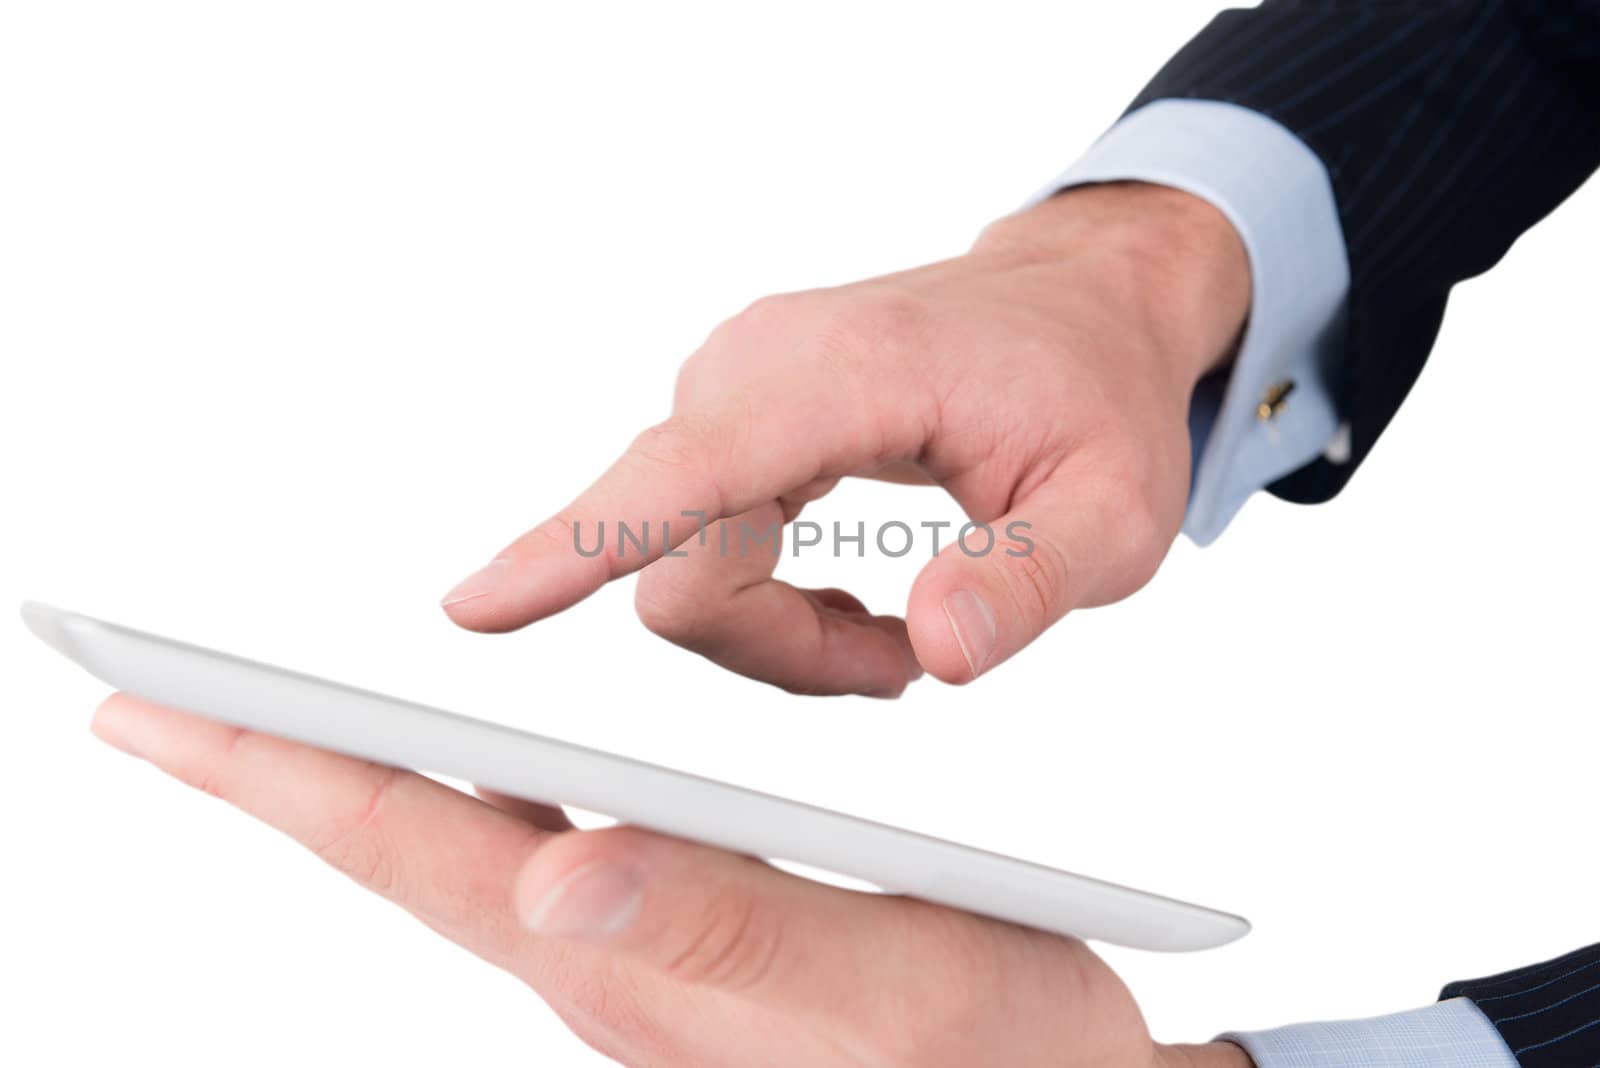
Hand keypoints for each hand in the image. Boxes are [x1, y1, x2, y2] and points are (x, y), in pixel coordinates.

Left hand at [91, 694, 1250, 1066]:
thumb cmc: (999, 1051)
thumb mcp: (889, 986)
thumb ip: (732, 936)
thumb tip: (562, 871)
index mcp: (636, 963)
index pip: (420, 853)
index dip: (286, 775)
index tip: (158, 709)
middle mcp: (606, 964)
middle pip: (404, 851)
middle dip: (276, 770)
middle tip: (156, 704)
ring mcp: (635, 962)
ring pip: (458, 854)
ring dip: (356, 781)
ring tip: (270, 724)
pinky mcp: (678, 949)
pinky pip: (533, 857)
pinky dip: (460, 799)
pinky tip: (456, 772)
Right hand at [440, 182, 1248, 693]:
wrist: (1079, 310)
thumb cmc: (1097, 395)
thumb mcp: (1111, 512)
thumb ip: (1026, 583)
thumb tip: (939, 649)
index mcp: (842, 374)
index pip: (684, 475)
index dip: (574, 548)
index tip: (474, 608)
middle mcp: (757, 370)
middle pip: (681, 572)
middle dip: (783, 652)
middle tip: (910, 657)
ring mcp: (734, 390)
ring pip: (684, 572)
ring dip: (784, 633)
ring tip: (903, 629)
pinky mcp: (732, 421)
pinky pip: (699, 546)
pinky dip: (770, 601)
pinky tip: (854, 601)